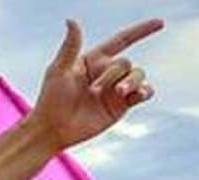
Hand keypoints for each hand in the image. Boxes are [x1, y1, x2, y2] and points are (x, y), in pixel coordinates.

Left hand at [30, 18, 162, 150]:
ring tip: (119, 92)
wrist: (53, 129)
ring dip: (132, 82)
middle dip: (113, 74)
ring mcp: (115, 89)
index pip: (121, 41)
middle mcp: (107, 72)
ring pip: (138, 75)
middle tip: (93, 90)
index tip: (159, 23)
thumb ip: (70, 46)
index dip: (141, 31)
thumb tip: (71, 20)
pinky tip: (137, 95)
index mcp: (93, 60)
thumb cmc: (50, 99)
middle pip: (126, 63)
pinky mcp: (122, 105)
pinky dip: (144, 91)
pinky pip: (144, 92)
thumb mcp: (58, 70)